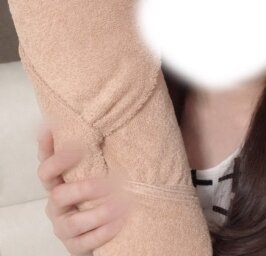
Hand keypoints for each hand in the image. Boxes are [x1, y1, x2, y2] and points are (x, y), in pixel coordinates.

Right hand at [36, 124, 129, 254]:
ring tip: (123, 204)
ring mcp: (62, 225)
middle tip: (111, 183)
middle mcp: (56, 202)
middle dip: (85, 189)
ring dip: (99, 212)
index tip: (78, 144)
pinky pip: (85, 242)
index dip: (56, 156)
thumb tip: (108, 119)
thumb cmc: (98, 188)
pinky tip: (121, 222)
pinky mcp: (73, 245)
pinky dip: (104, 232)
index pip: (47, 166)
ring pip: (72, 222)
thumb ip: (96, 150)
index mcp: (58, 180)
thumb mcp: (95, 167)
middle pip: (57, 195)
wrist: (98, 223)